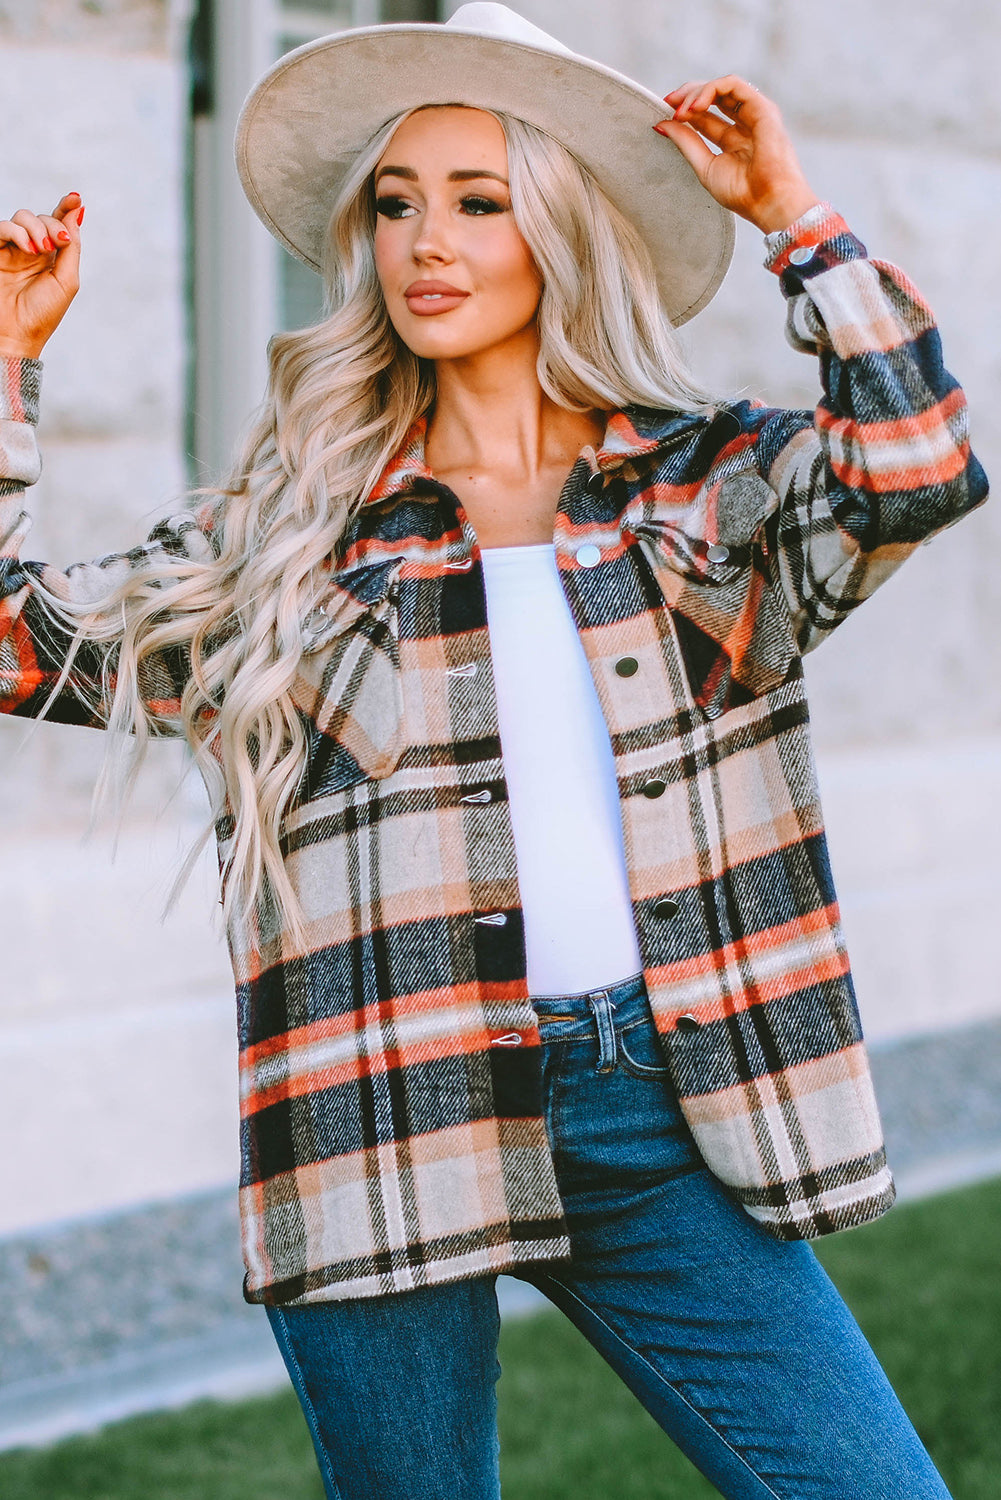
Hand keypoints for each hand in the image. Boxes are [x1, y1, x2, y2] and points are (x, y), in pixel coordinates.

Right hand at [0, 192, 83, 359]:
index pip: (60, 225)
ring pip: (22, 217)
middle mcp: (34, 251)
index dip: (66, 208)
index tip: (75, 197)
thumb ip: (72, 247)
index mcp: (54, 258)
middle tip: (55, 244)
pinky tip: (27, 249)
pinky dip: (16, 232)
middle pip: (42, 218)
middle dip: (52, 225)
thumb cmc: (42, 314)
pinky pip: (3, 228)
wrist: (14, 335)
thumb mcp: (67, 280)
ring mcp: (13, 250)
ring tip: (39, 250)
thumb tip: (78, 212)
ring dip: (35, 229)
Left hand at [654, 78, 819, 233]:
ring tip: (681, 110)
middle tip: (668, 103)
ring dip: (697, 92)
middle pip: (712, 97)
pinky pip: (733, 85)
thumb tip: (661, 124)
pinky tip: (696, 106)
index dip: (683, 110)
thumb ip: (685, 143)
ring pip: (721, 87)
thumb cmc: (743, 193)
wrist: (768, 202)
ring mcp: (754, 113)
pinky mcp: (762, 107)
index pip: (704, 116)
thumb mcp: (705, 166)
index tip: (664, 114)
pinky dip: (711, 89)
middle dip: (687, 95)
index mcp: (733, 140)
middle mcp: (744, 124)